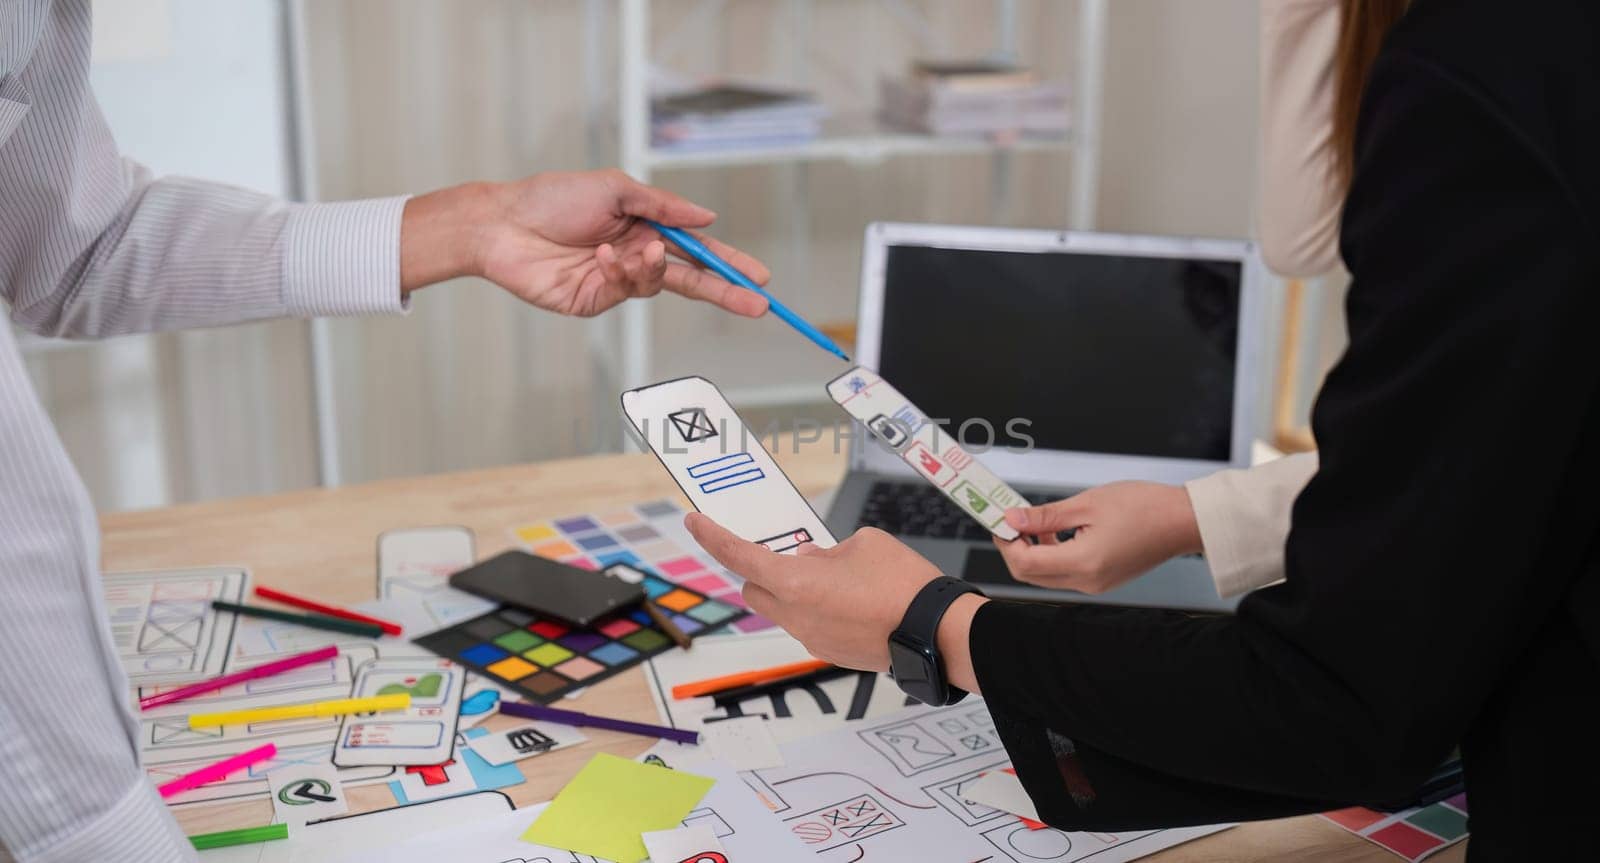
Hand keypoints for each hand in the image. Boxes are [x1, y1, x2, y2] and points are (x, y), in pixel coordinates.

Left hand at [400, 170, 769, 317]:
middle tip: (757, 303)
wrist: (504, 224)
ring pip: (659, 283)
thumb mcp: (615, 189)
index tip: (759, 277)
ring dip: (655, 267)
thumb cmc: (553, 197)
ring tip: (642, 250)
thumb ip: (663, 206)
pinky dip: (621, 271)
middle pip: (691, 278)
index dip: (728, 263)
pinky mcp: (595, 300)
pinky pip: (625, 290)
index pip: (696, 249)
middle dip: (724, 291)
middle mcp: (635, 254)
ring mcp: (616, 280)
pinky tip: (601, 254)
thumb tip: (707, 217)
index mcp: (644, 226)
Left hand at [685, 515, 952, 672]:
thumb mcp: (864, 543)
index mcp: (796, 583)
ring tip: (840, 578)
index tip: (695, 522)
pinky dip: (819, 609)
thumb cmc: (904, 584)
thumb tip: (811, 562)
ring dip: (795, 591)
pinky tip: (855, 601)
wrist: (938, 633)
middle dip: (761, 571)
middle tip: (795, 555)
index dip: (713, 537)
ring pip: (784, 610)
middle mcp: (796, 617)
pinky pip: (810, 626)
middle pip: (754, 591)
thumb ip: (827, 551)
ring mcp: (812, 640)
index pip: (739, 557)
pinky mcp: (832, 654)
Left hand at [993, 481, 1202, 593]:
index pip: (1025, 564)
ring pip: (1046, 576)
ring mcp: (1096, 584)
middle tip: (1012, 520)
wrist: (1182, 520)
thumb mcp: (1086, 504)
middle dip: (1015, 548)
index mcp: (1082, 563)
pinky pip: (1065, 573)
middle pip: (1031, 575)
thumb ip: (1044, 516)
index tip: (1001, 521)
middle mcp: (1087, 581)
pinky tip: (1057, 531)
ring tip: (1036, 521)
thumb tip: (1012, 519)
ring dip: (1034, 551)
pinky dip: (1053, 554)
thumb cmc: (1143, 507)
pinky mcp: (1102, 580)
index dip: (1006, 543)